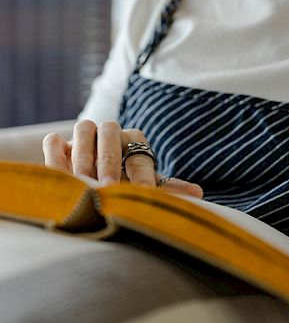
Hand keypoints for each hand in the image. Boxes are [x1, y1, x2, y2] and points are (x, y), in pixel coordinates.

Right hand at [42, 119, 202, 196]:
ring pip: (84, 128)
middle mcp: (111, 133)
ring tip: (83, 182)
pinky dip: (56, 152)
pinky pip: (55, 139)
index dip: (141, 175)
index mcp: (135, 142)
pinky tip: (60, 172)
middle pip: (110, 132)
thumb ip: (168, 189)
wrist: (96, 177)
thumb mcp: (146, 186)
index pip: (139, 155)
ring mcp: (85, 135)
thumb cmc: (127, 182)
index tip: (143, 194)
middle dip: (109, 161)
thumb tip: (199, 194)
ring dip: (83, 155)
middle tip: (108, 188)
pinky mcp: (61, 143)